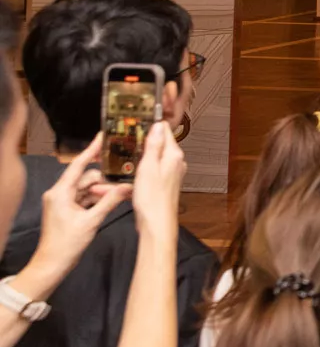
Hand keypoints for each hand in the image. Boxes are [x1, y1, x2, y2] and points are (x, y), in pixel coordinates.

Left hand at [17, 135, 129, 296]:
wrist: (52, 264)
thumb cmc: (66, 244)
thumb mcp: (91, 221)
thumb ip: (109, 201)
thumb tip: (128, 187)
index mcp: (60, 192)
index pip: (78, 165)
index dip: (92, 150)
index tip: (103, 137)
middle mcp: (59, 193)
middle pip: (87, 178)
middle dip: (105, 180)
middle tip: (125, 181)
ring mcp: (63, 202)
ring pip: (88, 188)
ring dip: (103, 191)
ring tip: (122, 193)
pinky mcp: (67, 210)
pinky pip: (86, 198)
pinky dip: (98, 199)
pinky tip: (112, 200)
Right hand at [128, 121, 184, 245]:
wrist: (156, 225)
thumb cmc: (152, 199)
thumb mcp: (148, 168)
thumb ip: (154, 146)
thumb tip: (158, 125)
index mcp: (173, 156)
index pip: (164, 131)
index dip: (150, 125)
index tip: (136, 121)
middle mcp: (174, 164)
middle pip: (157, 146)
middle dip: (140, 143)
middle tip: (122, 139)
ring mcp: (169, 175)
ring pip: (150, 160)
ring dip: (135, 159)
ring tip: (118, 157)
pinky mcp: (162, 185)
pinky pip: (147, 174)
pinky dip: (135, 173)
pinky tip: (122, 176)